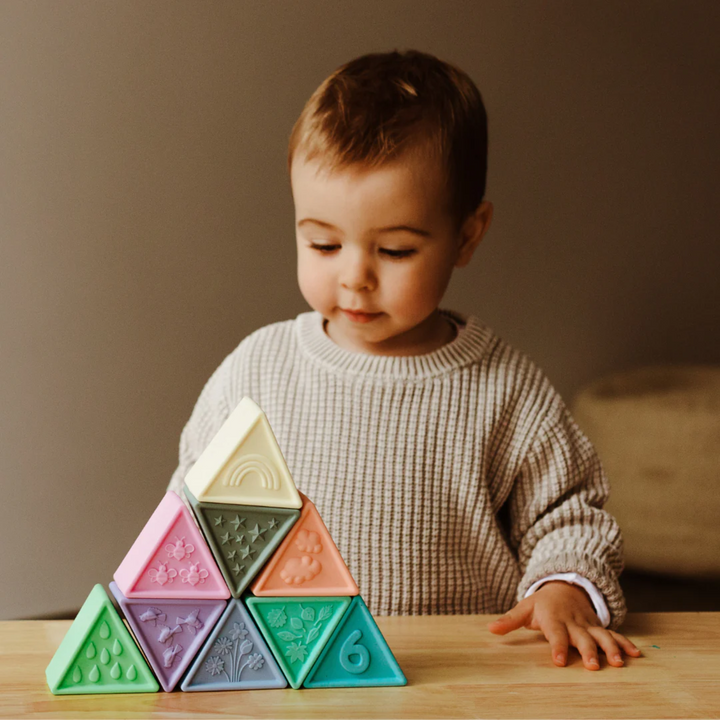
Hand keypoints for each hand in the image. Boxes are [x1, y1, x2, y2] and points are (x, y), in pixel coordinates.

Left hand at [487, 581, 641, 669]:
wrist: (564, 586)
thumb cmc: (542, 603)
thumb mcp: (524, 607)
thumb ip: (509, 620)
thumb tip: (490, 629)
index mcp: (554, 619)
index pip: (555, 635)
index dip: (556, 647)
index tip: (558, 661)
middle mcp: (573, 623)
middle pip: (582, 638)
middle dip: (589, 652)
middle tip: (594, 666)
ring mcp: (588, 625)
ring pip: (602, 636)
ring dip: (611, 649)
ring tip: (620, 663)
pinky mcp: (599, 627)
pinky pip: (614, 634)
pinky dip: (625, 643)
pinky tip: (636, 654)